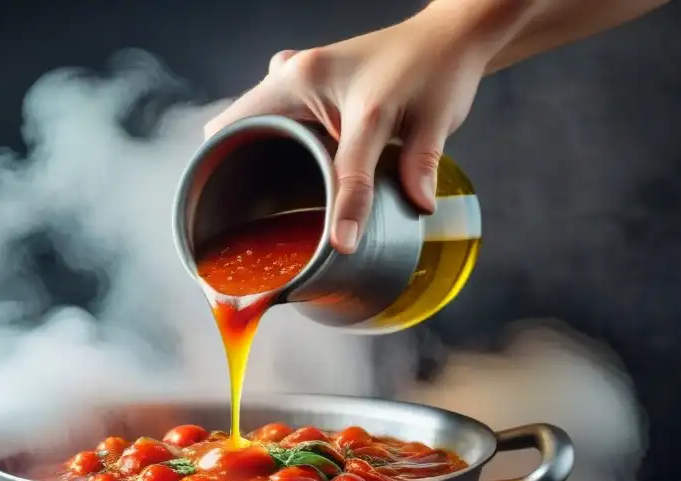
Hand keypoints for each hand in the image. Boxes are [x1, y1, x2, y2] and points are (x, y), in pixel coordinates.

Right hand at [204, 4, 496, 253]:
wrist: (447, 35)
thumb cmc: (438, 69)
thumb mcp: (435, 118)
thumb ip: (421, 163)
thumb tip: (419, 206)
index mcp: (323, 84)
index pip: (316, 157)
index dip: (329, 206)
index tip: (335, 245)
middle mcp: (297, 75)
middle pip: (235, 126)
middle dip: (233, 170)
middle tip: (248, 218)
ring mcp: (293, 75)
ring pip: (242, 120)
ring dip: (242, 156)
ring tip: (251, 202)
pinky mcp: (299, 84)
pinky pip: (260, 116)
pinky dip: (259, 143)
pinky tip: (273, 174)